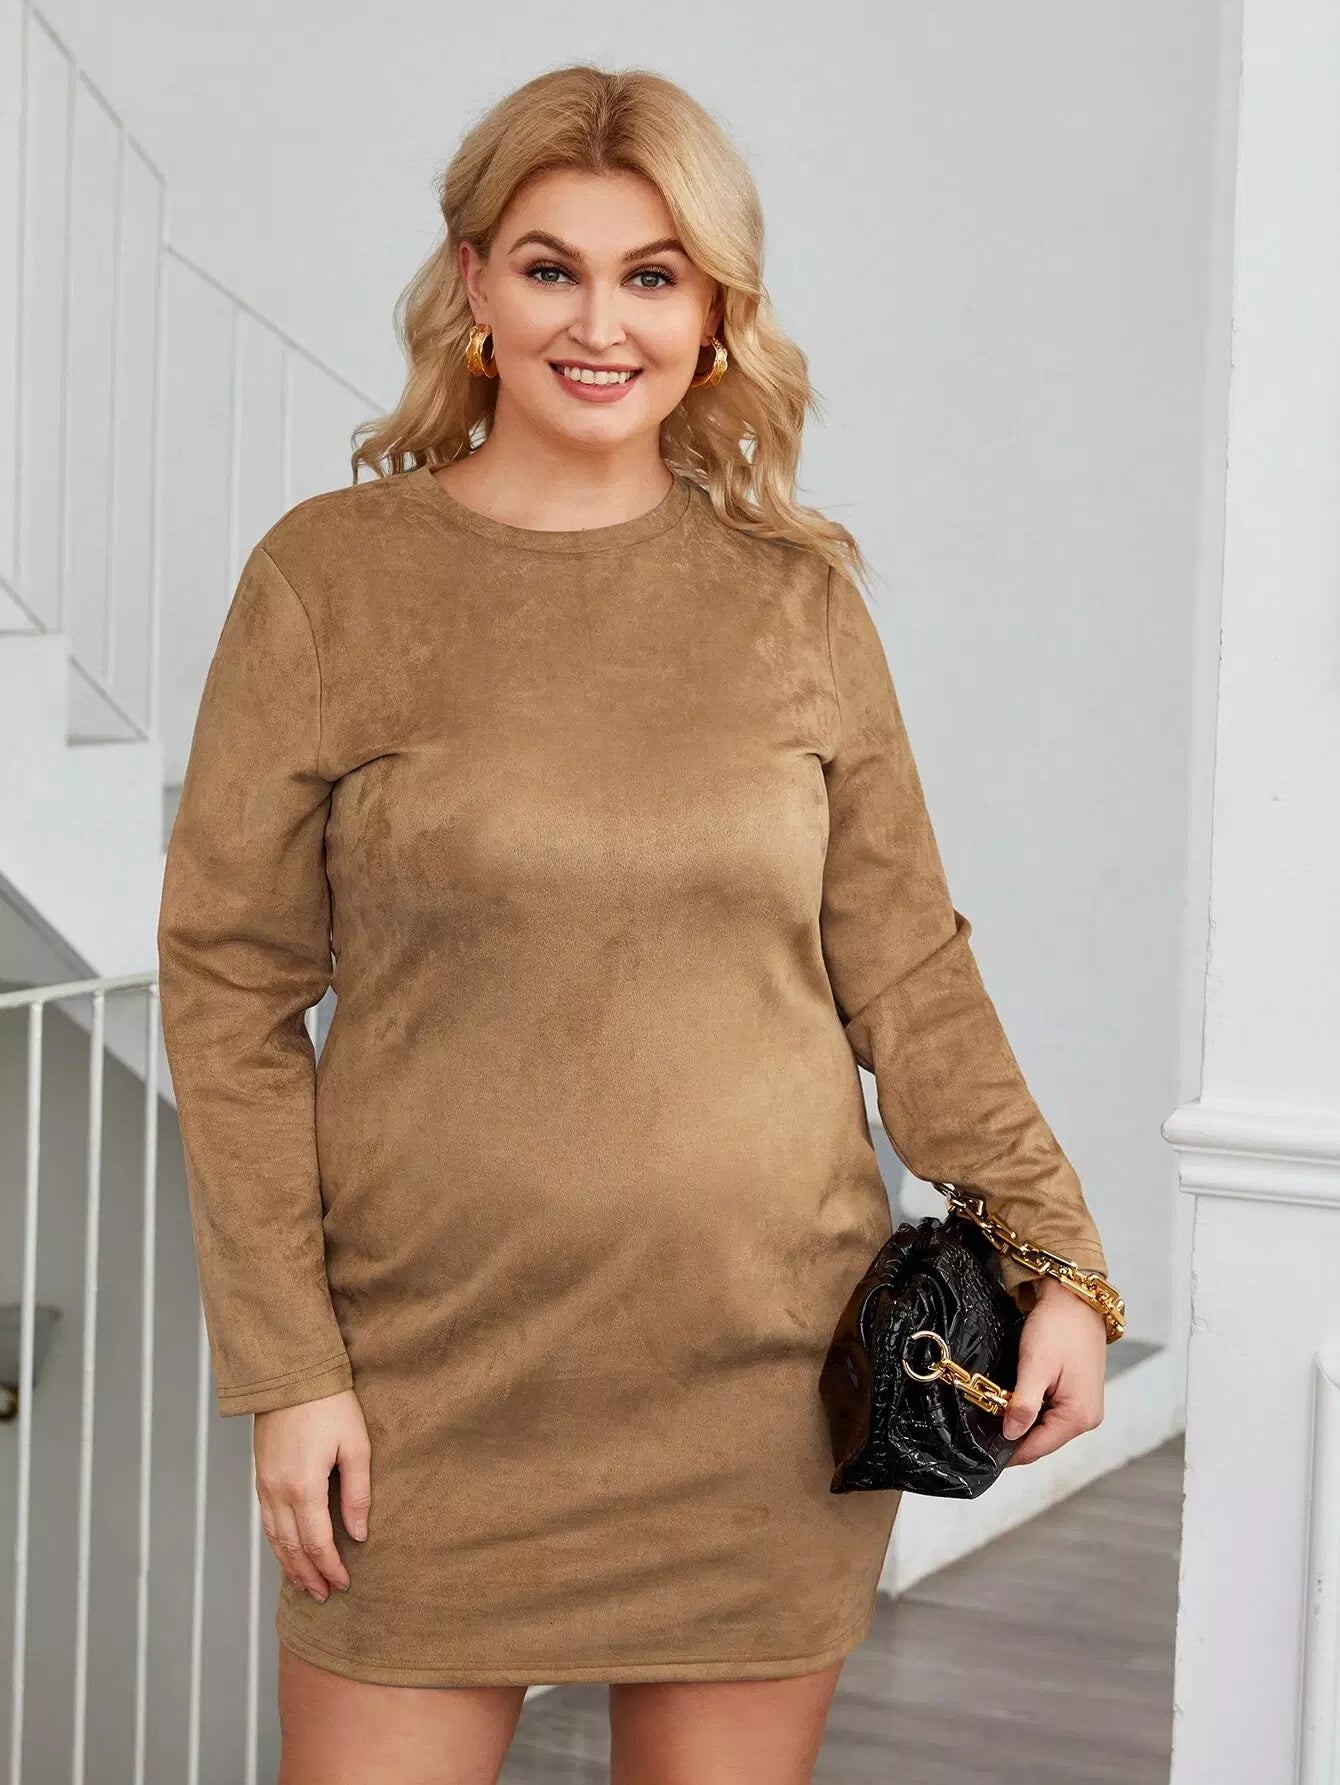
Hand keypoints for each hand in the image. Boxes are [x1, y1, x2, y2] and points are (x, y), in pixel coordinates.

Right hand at [254, 1388, 371, 1599]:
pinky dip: (276, 1543)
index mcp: (304, 1488)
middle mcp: (278, 1492)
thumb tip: (359, 1534)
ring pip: (274, 1539)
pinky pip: (265, 1521)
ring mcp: (265, 1485)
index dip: (331, 1567)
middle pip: (292, 1548)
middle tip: (325, 1595)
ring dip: (290, 1565)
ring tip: (306, 1584)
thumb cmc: (330, 1405)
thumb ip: (357, 1494)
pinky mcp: (260, 1475)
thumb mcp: (356, 1446)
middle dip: (309, 1575)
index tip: (343, 1584)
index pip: (317, 1543)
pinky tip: (287, 1551)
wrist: (291, 1375)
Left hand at [1001, 1277, 1106, 1465]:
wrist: (1075, 1300)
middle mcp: (1087, 1418)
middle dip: (1016, 1434)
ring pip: (1047, 1428)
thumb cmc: (1058, 1327)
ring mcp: (1086, 1407)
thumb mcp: (1035, 1366)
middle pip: (1043, 1441)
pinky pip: (1054, 1413)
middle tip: (987, 1421)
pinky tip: (1020, 1398)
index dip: (1009, 1452)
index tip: (983, 1450)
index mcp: (1078, 1416)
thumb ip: (1024, 1404)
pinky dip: (1035, 1410)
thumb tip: (1011, 1435)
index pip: (1037, 1449)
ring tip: (1001, 1407)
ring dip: (1025, 1421)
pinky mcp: (1081, 1395)